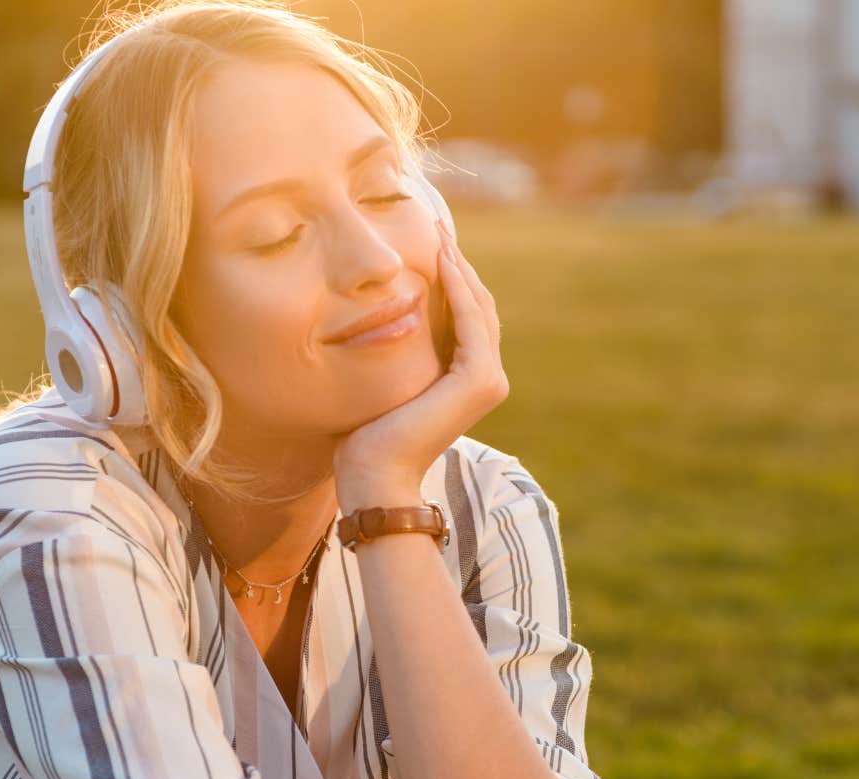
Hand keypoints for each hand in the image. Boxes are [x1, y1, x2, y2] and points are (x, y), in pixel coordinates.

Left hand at [335, 216, 508, 509]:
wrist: (375, 473)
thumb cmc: (369, 434)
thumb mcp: (387, 378)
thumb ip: (399, 350)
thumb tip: (377, 315)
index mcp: (468, 379)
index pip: (466, 315)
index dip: (452, 277)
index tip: (431, 242)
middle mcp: (488, 378)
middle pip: (477, 306)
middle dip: (459, 264)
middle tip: (437, 226)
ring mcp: (489, 379)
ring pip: (478, 307)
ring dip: (460, 267)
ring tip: (439, 234)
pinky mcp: (479, 380)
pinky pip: (471, 320)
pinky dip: (458, 288)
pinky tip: (440, 261)